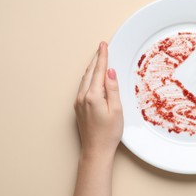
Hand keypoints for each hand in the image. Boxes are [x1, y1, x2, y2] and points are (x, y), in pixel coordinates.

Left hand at [74, 42, 122, 157]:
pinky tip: (93, 76)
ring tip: (98, 58)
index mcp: (93, 96)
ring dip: (92, 67)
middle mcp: (83, 97)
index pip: (99, 71)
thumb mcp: (116, 110)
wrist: (96, 150)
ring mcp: (79, 102)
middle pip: (90, 73)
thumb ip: (112, 89)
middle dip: (97, 59)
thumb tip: (111, 73)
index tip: (104, 45)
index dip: (102, 57)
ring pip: (85, 79)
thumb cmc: (109, 133)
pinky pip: (83, 86)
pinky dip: (89, 77)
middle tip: (101, 47)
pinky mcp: (78, 107)